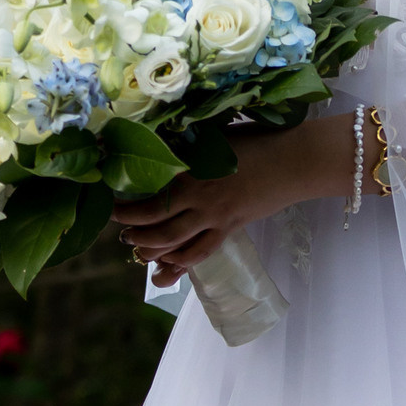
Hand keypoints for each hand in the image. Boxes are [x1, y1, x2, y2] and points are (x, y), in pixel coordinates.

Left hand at [115, 116, 358, 282]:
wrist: (294, 160)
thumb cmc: (258, 140)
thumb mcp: (216, 137)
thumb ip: (188, 146)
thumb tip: (161, 148)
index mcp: (190, 166)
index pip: (148, 185)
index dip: (126, 193)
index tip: (111, 195)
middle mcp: (197, 194)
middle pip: (152, 217)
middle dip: (129, 223)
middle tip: (118, 224)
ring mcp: (213, 215)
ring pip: (170, 240)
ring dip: (148, 245)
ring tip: (134, 245)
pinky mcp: (229, 228)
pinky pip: (198, 253)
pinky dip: (179, 263)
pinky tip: (167, 269)